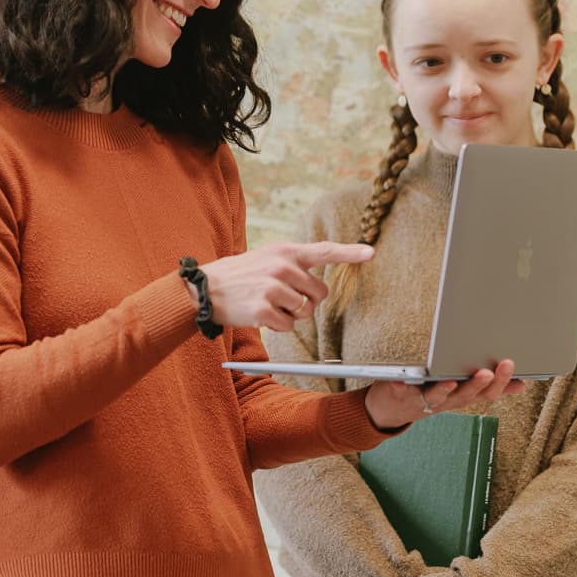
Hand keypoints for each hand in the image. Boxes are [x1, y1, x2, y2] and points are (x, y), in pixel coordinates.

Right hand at [198, 242, 372, 331]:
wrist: (205, 289)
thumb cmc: (240, 275)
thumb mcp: (266, 257)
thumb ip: (293, 264)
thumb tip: (320, 285)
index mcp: (285, 251)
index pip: (324, 251)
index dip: (350, 253)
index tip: (371, 253)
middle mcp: (282, 266)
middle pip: (319, 293)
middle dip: (308, 301)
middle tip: (284, 298)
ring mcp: (273, 288)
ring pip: (304, 311)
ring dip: (290, 314)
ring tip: (266, 304)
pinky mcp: (264, 309)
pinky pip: (288, 325)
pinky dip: (277, 325)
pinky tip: (260, 315)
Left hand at [362, 360, 523, 431]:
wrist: (390, 410)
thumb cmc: (430, 394)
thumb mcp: (462, 392)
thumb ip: (489, 388)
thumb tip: (521, 385)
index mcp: (463, 397)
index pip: (488, 393)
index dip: (502, 383)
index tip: (513, 367)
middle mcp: (447, 401)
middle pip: (466, 396)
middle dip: (479, 384)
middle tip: (489, 371)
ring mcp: (424, 401)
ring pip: (438, 397)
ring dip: (445, 389)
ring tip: (451, 380)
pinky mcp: (401, 395)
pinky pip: (402, 391)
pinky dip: (402, 385)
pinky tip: (402, 379)